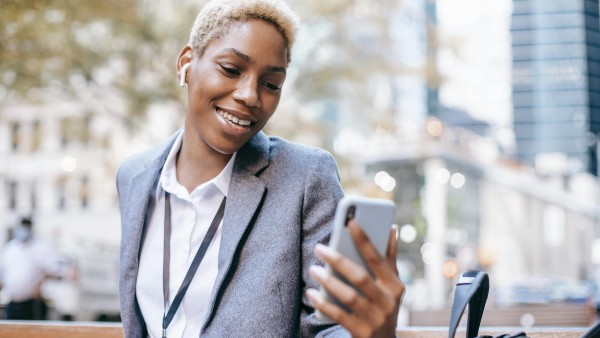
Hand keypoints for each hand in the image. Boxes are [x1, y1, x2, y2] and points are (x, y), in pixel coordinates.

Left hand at [306, 220, 404, 337]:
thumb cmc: (384, 305)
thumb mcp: (392, 285)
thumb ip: (389, 257)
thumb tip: (392, 227)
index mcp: (395, 285)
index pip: (377, 258)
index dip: (364, 239)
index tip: (350, 222)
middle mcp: (387, 302)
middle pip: (359, 277)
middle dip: (338, 260)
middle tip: (319, 248)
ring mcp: (375, 318)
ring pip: (348, 296)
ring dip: (328, 281)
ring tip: (313, 269)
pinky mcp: (361, 332)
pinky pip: (338, 315)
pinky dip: (324, 303)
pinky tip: (311, 293)